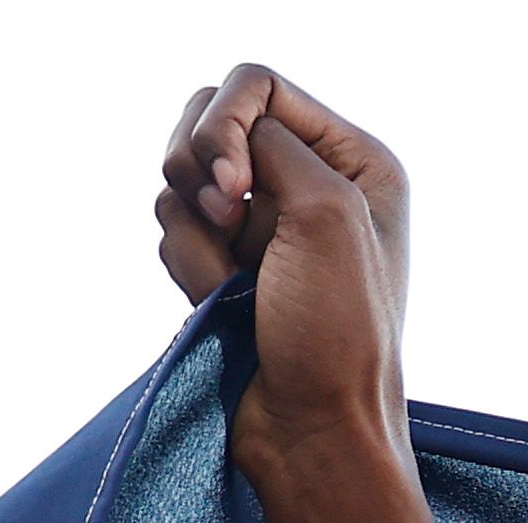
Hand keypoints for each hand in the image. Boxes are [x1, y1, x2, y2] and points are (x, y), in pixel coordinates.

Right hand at [153, 68, 413, 500]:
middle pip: (209, 119)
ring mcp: (264, 224)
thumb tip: (219, 141)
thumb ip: (269, 142)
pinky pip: (171, 228)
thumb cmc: (336, 336)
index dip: (225, 123)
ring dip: (196, 235)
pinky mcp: (226, 262)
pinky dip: (187, 266)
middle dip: (199, 172)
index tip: (230, 186)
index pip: (257, 85)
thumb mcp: (326, 215)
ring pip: (179, 179)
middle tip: (225, 224)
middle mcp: (311, 184)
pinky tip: (221, 306)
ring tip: (236, 287)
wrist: (310, 432)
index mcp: (355, 162)